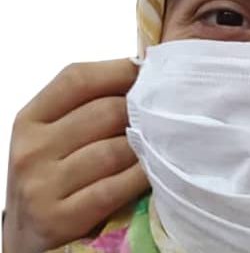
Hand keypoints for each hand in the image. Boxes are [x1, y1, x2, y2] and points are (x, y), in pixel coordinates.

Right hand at [3, 60, 149, 252]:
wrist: (26, 238)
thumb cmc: (53, 178)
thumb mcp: (55, 137)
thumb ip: (88, 106)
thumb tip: (143, 70)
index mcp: (29, 119)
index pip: (78, 79)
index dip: (121, 71)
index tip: (151, 73)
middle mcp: (31, 148)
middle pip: (106, 111)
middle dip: (142, 112)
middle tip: (165, 114)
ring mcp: (42, 185)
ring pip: (116, 149)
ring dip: (147, 146)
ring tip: (162, 144)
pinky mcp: (60, 218)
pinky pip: (117, 186)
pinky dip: (142, 176)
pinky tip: (155, 172)